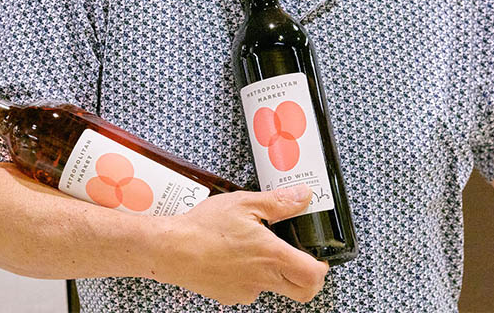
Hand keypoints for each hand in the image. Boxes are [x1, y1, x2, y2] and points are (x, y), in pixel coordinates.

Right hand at [153, 185, 328, 305]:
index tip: (319, 257)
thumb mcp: (245, 203)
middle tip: (301, 259)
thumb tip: (304, 196)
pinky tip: (236, 256)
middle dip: (308, 279)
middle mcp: (262, 279)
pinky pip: (250, 289)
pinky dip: (250, 275)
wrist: (171, 249)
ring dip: (275, 273)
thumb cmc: (203, 227)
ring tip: (255, 246)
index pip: (313, 276)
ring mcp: (246, 291)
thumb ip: (278, 202)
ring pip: (274, 288)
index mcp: (270, 255)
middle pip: (302, 292)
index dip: (322, 269)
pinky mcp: (230, 296)